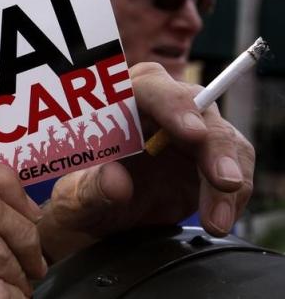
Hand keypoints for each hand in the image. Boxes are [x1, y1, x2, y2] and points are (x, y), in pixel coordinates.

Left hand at [38, 63, 253, 261]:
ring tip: (216, 222)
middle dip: (214, 145)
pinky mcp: (208, 155)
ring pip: (223, 138)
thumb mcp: (76, 198)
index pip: (148, 88)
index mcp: (118, 102)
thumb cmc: (80, 196)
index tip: (192, 132)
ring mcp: (188, 129)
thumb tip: (116, 182)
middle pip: (197, 108)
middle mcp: (158, 107)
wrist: (99, 216)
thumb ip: (91, 189)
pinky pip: (234, 164)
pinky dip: (234, 195)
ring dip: (228, 178)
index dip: (172, 105)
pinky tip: (220, 220)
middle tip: (224, 181)